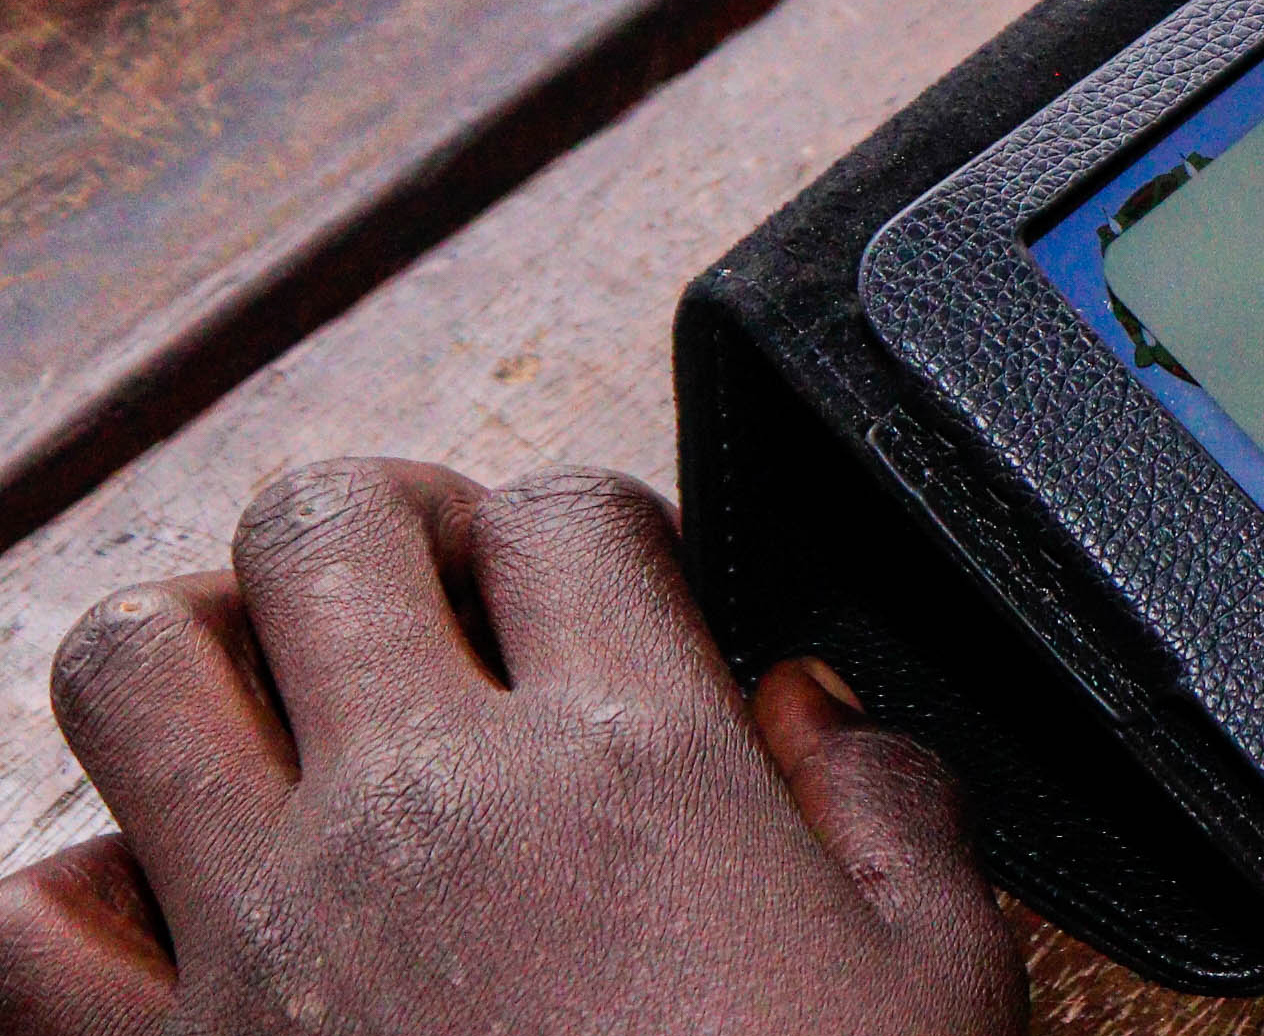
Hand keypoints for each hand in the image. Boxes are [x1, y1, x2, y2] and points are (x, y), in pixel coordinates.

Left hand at [0, 460, 1023, 1035]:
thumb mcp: (942, 983)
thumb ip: (895, 807)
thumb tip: (819, 710)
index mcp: (631, 762)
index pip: (567, 510)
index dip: (601, 529)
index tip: (622, 599)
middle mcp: (421, 808)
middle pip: (323, 524)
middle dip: (385, 526)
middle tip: (441, 595)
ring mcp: (259, 934)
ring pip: (127, 664)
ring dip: (198, 649)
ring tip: (277, 697)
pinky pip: (26, 918)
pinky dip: (75, 887)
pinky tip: (174, 906)